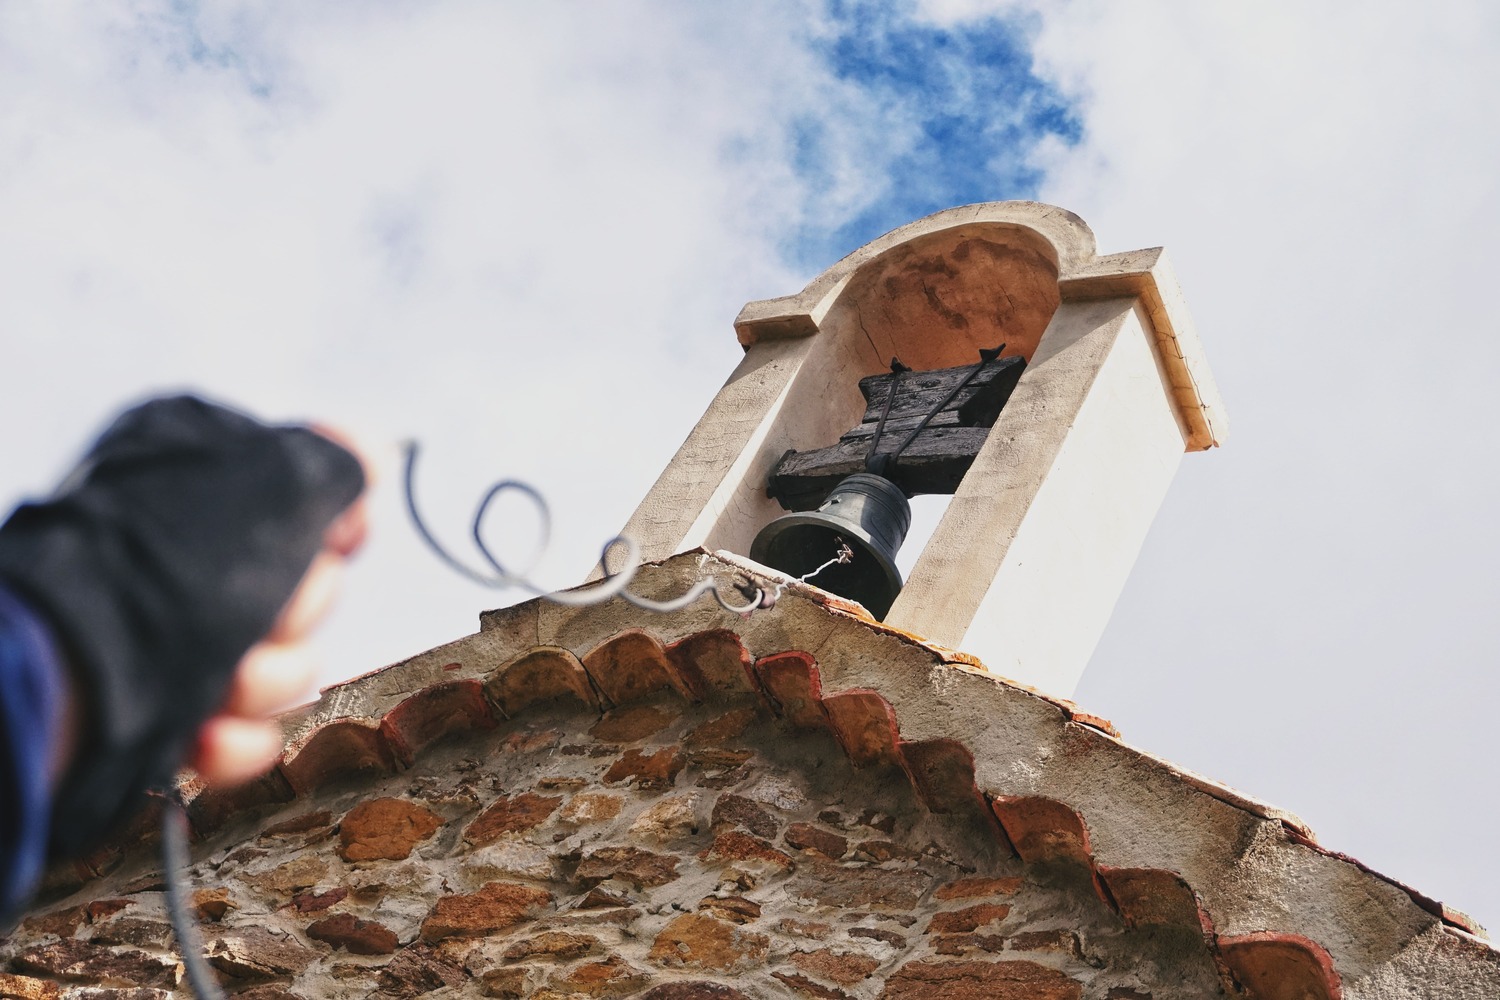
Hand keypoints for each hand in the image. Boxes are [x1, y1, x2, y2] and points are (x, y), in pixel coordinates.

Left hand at [189, 429, 373, 786]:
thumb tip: (370, 447)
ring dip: (265, 680)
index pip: (306, 489)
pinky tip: (204, 729)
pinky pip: (245, 723)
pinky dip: (233, 735)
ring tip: (221, 683)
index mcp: (197, 469)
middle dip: (295, 615)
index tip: (339, 541)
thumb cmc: (168, 576)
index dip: (336, 525)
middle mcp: (185, 545)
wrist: (72, 691)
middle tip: (259, 615)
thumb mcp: (277, 485)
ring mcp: (174, 628)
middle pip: (305, 583)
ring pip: (283, 660)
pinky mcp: (168, 702)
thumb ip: (338, 462)